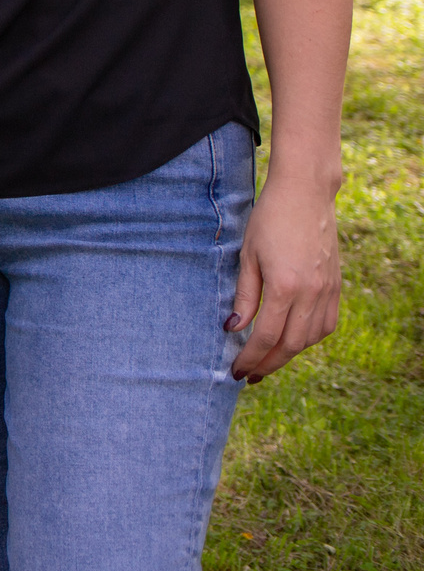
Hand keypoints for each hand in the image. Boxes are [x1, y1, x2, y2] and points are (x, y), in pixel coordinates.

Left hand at [229, 170, 340, 380]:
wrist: (305, 195)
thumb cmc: (269, 220)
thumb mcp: (247, 255)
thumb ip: (244, 295)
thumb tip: (234, 329)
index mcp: (285, 287)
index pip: (267, 337)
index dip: (251, 358)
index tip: (237, 371)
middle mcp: (311, 294)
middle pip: (291, 345)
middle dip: (268, 364)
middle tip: (250, 375)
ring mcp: (328, 291)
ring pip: (311, 338)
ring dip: (289, 353)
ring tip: (268, 359)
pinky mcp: (336, 285)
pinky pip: (327, 324)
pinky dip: (309, 338)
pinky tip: (293, 339)